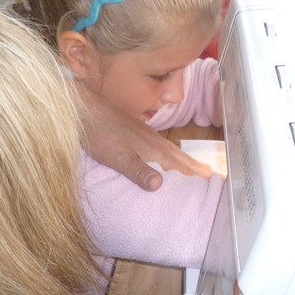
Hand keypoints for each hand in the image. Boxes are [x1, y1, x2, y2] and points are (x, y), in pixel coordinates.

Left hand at [76, 82, 212, 191]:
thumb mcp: (117, 156)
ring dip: (182, 159)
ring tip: (191, 168)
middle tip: (209, 174)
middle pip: (178, 155)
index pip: (180, 163)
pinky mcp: (135, 133)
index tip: (211, 178)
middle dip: (193, 165)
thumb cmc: (99, 134)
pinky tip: (161, 157)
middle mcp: (153, 140)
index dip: (194, 171)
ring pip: (169, 150)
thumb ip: (138, 171)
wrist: (83, 109)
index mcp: (153, 148)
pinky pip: (159, 147)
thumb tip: (160, 185)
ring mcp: (144, 135)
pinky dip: (167, 154)